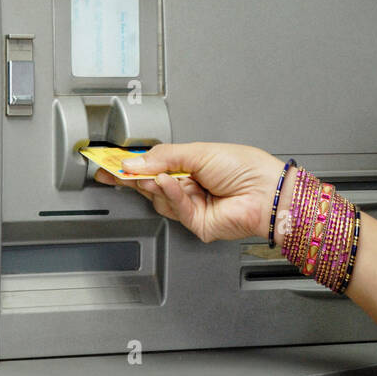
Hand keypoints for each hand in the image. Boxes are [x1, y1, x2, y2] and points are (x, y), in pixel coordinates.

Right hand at [93, 142, 287, 242]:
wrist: (266, 191)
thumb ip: (163, 157)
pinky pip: (174, 208)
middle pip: (151, 184)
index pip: (155, 165)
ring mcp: (193, 206)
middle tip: (113, 170)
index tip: (110, 161)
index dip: (133, 164)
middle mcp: (191, 186)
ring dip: (155, 184)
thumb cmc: (246, 167)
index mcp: (192, 166)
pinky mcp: (196, 223)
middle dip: (133, 176)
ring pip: (159, 198)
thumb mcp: (199, 152)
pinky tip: (170, 183)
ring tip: (155, 174)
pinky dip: (170, 194)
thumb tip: (134, 162)